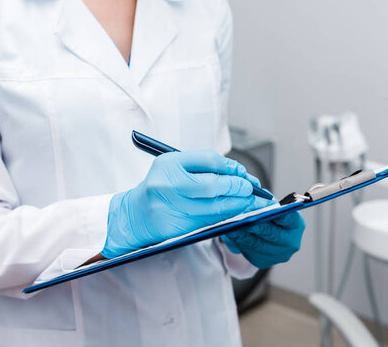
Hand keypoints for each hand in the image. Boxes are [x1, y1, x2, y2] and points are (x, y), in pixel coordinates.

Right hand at [101, 150, 260, 257]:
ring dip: (238, 205)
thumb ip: (202, 166)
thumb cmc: (161, 187)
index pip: (208, 160)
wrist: (136, 215)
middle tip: (251, 188)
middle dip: (237, 187)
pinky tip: (236, 213)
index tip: (242, 172)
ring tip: (250, 202)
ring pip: (215, 208)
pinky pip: (210, 222)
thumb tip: (238, 173)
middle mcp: (168, 185)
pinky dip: (227, 217)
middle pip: (213, 185)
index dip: (231, 166)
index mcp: (168, 164)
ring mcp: (171, 208)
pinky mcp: (177, 228)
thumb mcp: (174, 167)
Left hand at [222, 199, 304, 268]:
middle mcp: (291, 242)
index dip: (279, 215)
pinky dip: (240, 242)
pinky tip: (231, 234)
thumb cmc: (270, 216)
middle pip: (272, 234)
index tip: (268, 210)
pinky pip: (250, 252)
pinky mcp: (263, 261)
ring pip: (258, 245)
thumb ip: (266, 201)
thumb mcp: (272, 205)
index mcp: (296, 224)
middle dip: (258, 226)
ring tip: (232, 227)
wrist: (267, 233)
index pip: (289, 219)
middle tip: (246, 220)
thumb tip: (254, 196)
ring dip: (244, 235)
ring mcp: (278, 254)